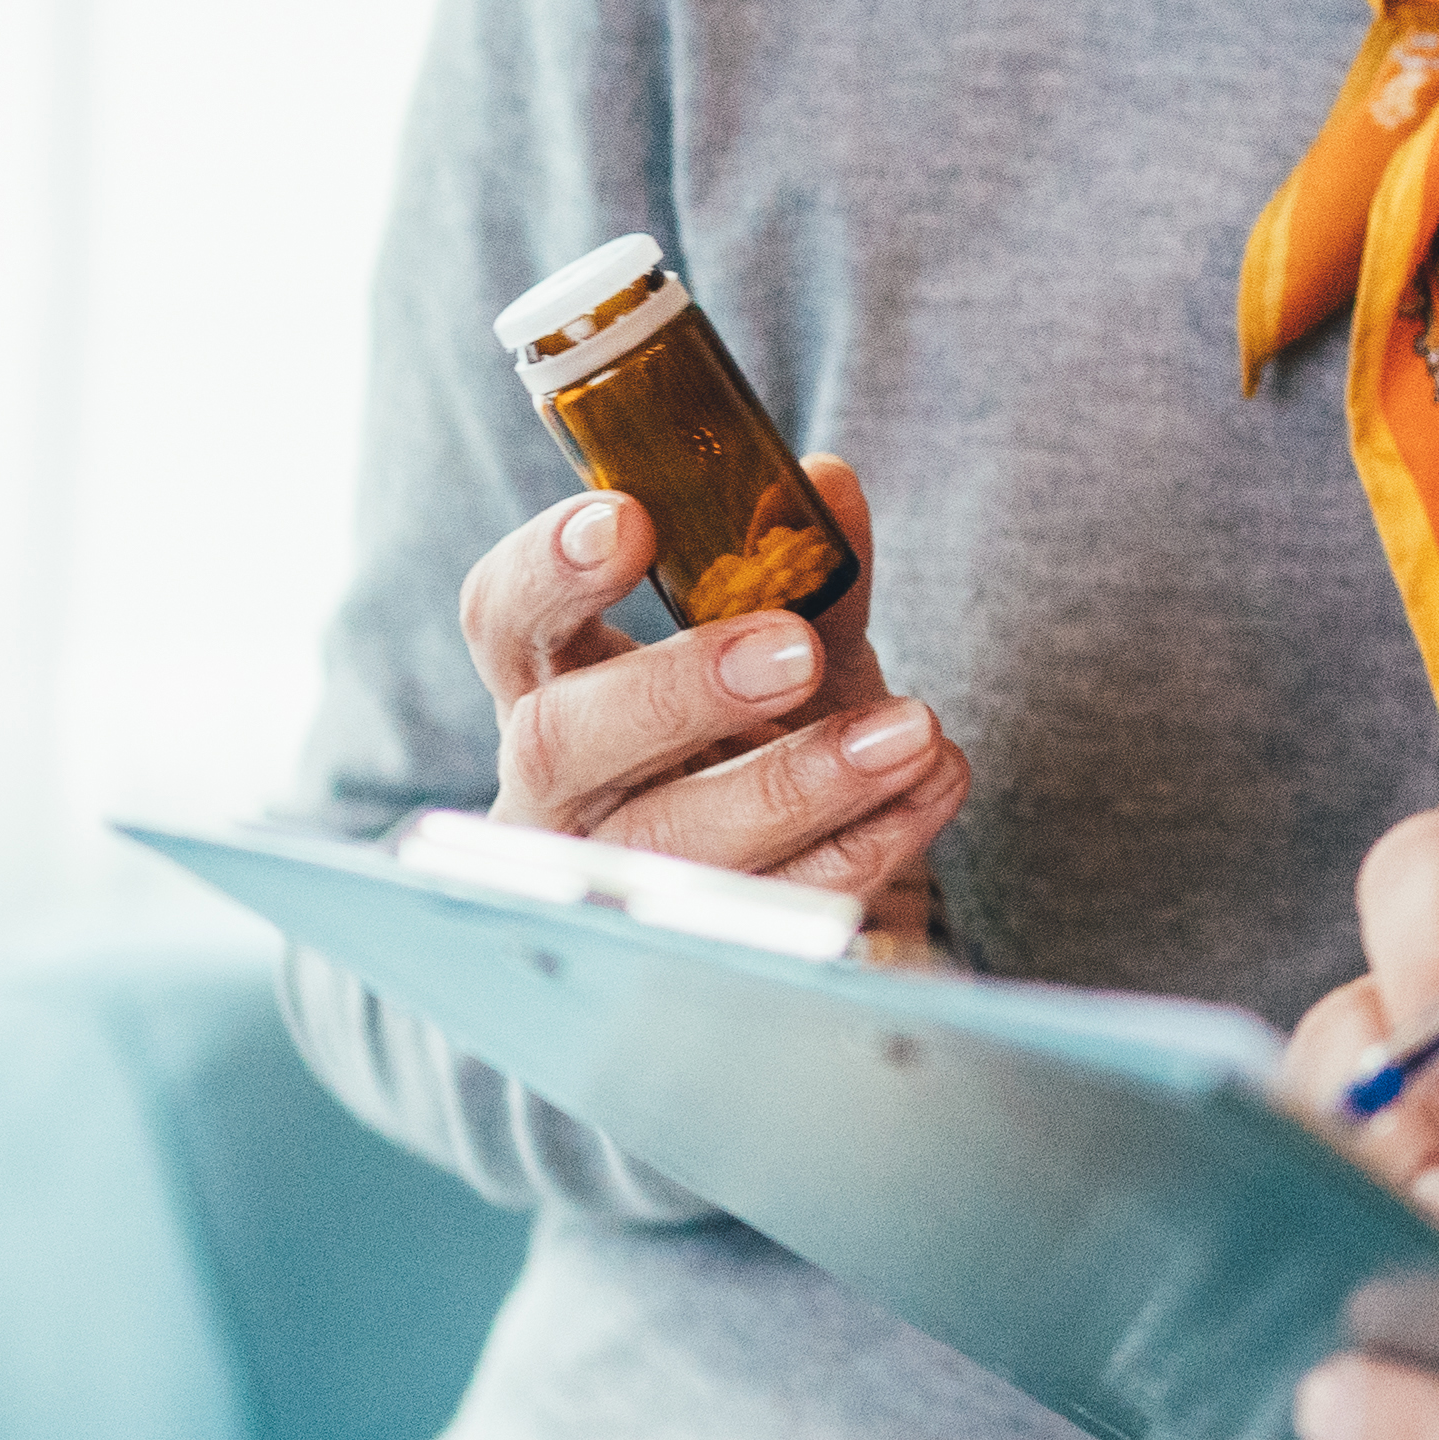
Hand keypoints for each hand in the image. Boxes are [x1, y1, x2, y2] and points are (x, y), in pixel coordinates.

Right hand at [460, 452, 957, 947]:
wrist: (800, 878)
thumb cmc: (759, 736)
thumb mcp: (780, 645)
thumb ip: (799, 571)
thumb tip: (826, 485)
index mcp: (552, 686)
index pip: (506, 619)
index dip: (550, 571)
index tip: (629, 517)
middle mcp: (557, 791)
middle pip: (564, 741)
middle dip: (679, 691)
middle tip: (794, 649)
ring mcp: (614, 883)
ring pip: (673, 845)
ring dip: (800, 783)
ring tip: (913, 731)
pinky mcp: (697, 954)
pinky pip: (771, 910)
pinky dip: (867, 845)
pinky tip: (933, 786)